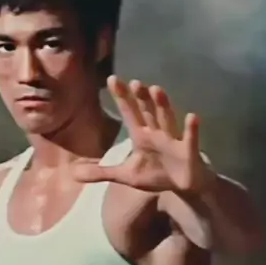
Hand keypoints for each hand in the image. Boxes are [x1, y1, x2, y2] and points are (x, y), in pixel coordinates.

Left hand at [75, 76, 212, 193]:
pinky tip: (192, 117)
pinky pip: (190, 140)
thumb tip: (73, 174)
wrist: (182, 186)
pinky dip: (191, 130)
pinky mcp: (188, 152)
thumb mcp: (125, 175)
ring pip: (166, 120)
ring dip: (162, 106)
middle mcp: (156, 133)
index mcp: (141, 136)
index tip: (112, 79)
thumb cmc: (156, 174)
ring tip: (156, 89)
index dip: (121, 97)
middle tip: (134, 82)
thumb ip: (101, 173)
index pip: (129, 113)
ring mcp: (173, 140)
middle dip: (141, 98)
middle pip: (147, 112)